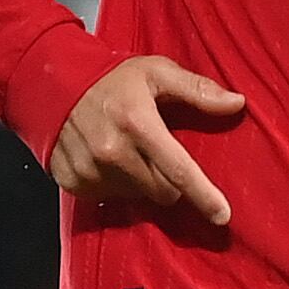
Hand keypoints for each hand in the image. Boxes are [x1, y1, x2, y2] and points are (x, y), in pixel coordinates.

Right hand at [47, 53, 246, 228]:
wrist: (50, 84)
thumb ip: (197, 89)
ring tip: (130, 152)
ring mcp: (90, 171)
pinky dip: (116, 184)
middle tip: (160, 155)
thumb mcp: (156, 72)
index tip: (223, 216)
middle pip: (162, 191)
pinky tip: (108, 160)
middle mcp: (112, 152)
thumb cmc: (111, 78)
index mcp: (138, 124)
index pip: (179, 170)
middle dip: (170, 181)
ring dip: (142, 182)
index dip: (204, 195)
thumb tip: (237, 103)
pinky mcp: (74, 183)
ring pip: (137, 197)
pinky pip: (109, 197)